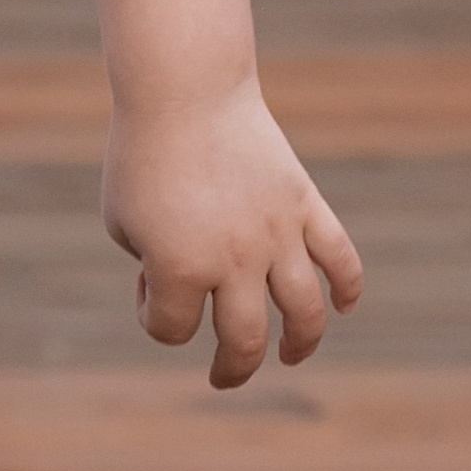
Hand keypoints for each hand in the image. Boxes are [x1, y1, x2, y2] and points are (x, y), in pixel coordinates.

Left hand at [102, 82, 362, 388]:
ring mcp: (276, 234)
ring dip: (300, 344)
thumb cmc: (142, 157)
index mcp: (179, 266)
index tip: (144, 281)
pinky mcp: (304, 204)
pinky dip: (348, 288)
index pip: (171, 329)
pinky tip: (342, 306)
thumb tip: (190, 294)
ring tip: (289, 354)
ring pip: (305, 311)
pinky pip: (340, 257)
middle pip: (245, 340)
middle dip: (233, 369)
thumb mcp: (122, 221)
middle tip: (224, 377)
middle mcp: (233, 259)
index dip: (152, 316)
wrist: (185, 93)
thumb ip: (151, 268)